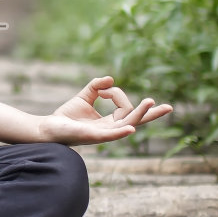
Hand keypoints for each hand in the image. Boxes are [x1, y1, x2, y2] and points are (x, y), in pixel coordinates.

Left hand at [39, 76, 172, 145]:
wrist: (48, 128)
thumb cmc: (66, 117)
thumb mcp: (84, 97)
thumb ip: (96, 87)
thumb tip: (110, 79)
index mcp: (109, 123)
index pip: (126, 108)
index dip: (118, 95)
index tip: (104, 89)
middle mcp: (110, 130)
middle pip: (135, 120)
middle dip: (151, 114)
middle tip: (169, 107)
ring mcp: (103, 134)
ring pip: (126, 124)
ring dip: (139, 114)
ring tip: (151, 103)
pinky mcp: (93, 136)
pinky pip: (109, 135)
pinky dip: (120, 132)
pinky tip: (130, 128)